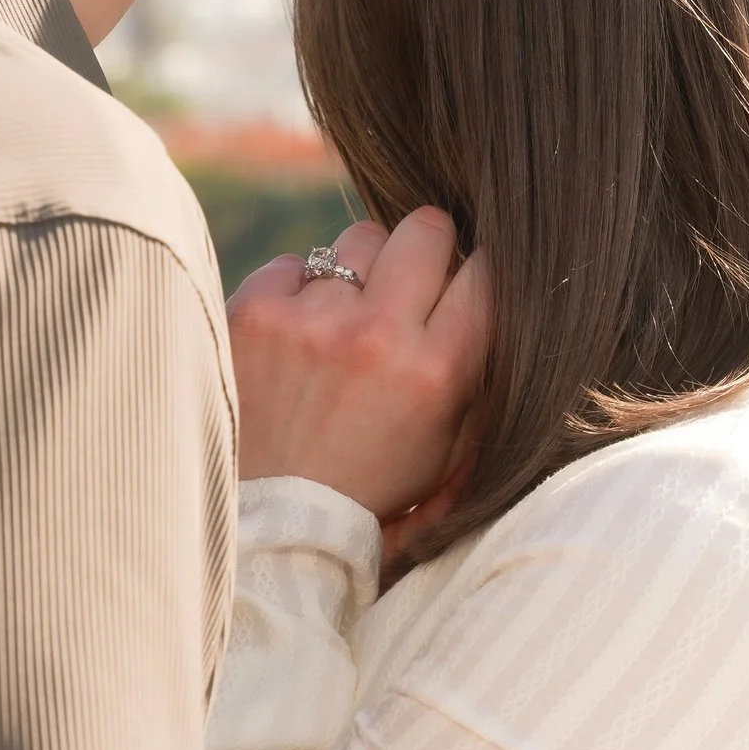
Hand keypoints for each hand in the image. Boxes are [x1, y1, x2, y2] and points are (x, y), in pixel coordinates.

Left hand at [228, 209, 491, 522]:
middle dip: (424, 252)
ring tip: (345, 324)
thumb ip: (479, 373)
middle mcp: (378, 335)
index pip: (486, 271)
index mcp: (437, 371)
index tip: (460, 289)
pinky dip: (298, 294)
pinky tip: (297, 338)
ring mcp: (313, 318)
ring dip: (360, 275)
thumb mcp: (451, 448)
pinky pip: (294, 264)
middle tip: (407, 287)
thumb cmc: (372, 488)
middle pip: (426, 228)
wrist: (275, 522)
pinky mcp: (256, 312)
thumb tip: (492, 293)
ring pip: (359, 239)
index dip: (476, 275)